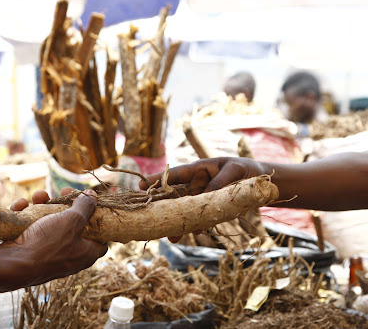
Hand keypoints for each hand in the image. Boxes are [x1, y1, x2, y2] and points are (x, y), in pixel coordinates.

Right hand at [5, 188, 106, 285]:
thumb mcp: (73, 220)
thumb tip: (93, 196)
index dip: (98, 220)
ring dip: (43, 206)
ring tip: (38, 196)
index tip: (91, 204)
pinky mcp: (28, 250)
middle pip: (72, 225)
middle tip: (63, 192)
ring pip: (49, 223)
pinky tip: (20, 207)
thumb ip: (85, 207)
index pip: (101, 238)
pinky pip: (30, 228)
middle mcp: (68, 255)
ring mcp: (47, 253)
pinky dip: (26, 215)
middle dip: (65, 205)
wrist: (12, 265)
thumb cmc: (48, 244)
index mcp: (86, 253)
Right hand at [139, 157, 265, 242]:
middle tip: (151, 218)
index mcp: (199, 169)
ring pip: (185, 210)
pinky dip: (193, 226)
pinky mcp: (209, 209)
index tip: (142, 187)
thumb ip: (219, 182)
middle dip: (164, 207)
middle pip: (176, 195)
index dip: (158, 180)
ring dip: (178, 222)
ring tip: (172, 236)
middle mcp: (197, 183)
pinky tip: (187, 234)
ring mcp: (202, 197)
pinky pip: (198, 218)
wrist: (262, 184)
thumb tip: (205, 196)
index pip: (176, 174)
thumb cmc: (246, 170)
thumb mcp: (235, 171)